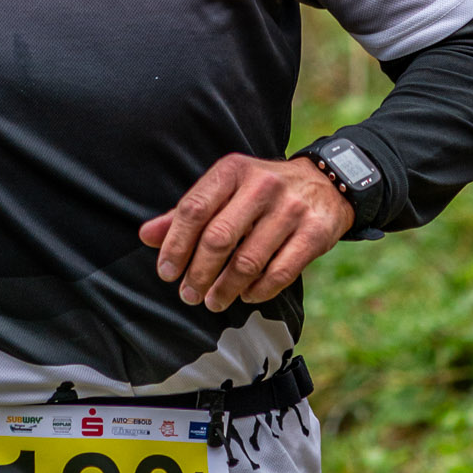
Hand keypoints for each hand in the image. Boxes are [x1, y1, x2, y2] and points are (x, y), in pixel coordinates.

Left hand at [138, 155, 353, 312]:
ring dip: (225, 289)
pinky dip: (258, 291)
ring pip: (248, 261)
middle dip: (198, 274)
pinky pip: (280, 273)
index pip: (194, 209)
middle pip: (218, 238)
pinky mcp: (315, 232)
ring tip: (213, 301)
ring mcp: (291, 209)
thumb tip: (146, 236)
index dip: (175, 246)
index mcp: (233, 170)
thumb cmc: (262, 193)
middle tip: (188, 295)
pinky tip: (246, 295)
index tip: (167, 273)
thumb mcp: (226, 191)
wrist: (327, 183)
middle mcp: (262, 185)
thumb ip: (187, 213)